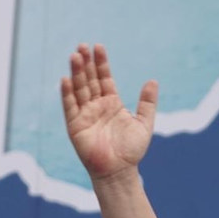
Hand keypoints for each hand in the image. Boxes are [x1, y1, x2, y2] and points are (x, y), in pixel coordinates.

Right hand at [61, 44, 157, 180]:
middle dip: (86, 63)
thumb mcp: (144, 123)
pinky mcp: (75, 126)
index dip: (101, 63)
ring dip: (76, 73)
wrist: (119, 171)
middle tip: (83, 46)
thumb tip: (153, 81)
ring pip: (79, 89)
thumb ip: (147, 103)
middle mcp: (97, 106)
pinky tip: (66, 80)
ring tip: (75, 56)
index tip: (98, 47)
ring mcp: (85, 115)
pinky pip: (70, 107)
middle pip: (89, 80)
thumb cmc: (132, 150)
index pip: (104, 78)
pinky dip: (67, 94)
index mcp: (112, 103)